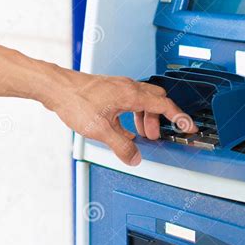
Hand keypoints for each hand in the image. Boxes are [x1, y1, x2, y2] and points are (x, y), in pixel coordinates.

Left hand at [38, 66, 196, 165]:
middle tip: (154, 136)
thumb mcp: (101, 130)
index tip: (189, 126)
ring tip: (139, 135)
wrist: (56, 87)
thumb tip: (134, 157)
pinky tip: (123, 128)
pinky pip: (129, 101)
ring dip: (145, 118)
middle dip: (159, 119)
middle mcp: (127, 87)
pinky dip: (132, 115)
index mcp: (131, 95)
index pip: (164, 104)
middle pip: (156, 100)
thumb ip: (121, 146)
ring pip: (142, 101)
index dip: (179, 117)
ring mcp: (118, 87)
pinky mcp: (109, 90)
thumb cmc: (75, 101)